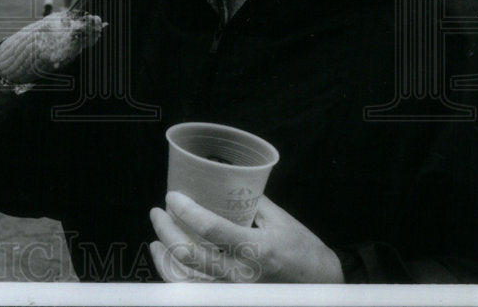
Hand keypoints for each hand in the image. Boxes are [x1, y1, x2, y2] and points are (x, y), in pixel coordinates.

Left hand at [150, 192, 343, 282]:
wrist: (321, 286)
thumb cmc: (303, 250)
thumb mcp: (281, 220)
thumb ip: (251, 202)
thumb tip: (223, 182)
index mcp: (257, 248)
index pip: (211, 228)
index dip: (186, 210)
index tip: (172, 196)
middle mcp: (241, 273)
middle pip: (189, 255)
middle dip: (166, 231)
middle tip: (158, 212)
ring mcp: (234, 290)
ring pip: (186, 279)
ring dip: (164, 257)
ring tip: (156, 239)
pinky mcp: (230, 297)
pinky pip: (195, 290)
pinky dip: (176, 275)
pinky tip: (168, 260)